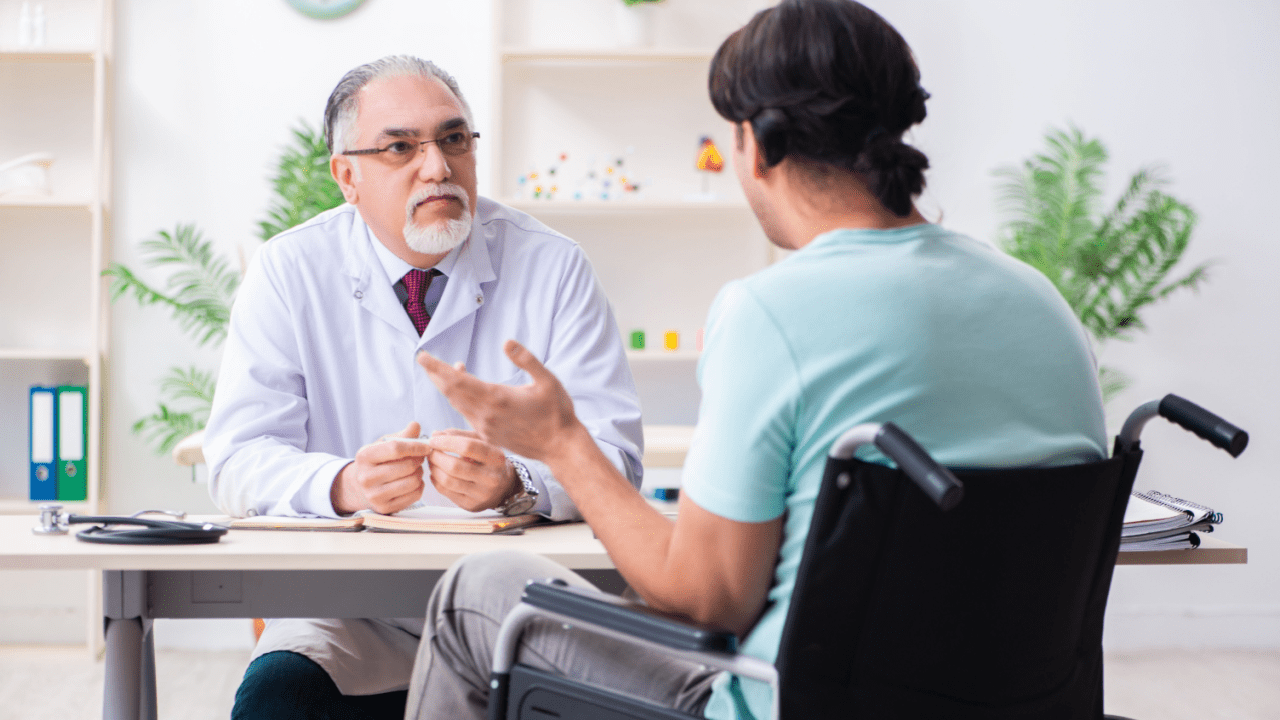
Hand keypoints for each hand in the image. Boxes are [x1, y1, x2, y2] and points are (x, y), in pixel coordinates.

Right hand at [331, 421, 429, 514]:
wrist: (360, 487)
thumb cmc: (377, 461)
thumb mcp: (383, 445)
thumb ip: (402, 435)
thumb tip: (415, 425)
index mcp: (364, 456)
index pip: (395, 448)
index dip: (416, 446)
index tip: (427, 446)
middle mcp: (366, 477)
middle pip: (406, 466)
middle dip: (419, 460)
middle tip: (420, 458)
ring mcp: (374, 495)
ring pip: (412, 482)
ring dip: (420, 474)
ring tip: (416, 469)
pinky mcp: (384, 508)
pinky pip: (414, 496)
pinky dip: (419, 487)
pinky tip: (414, 482)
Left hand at [416, 341, 583, 464]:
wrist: (560, 447)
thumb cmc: (557, 412)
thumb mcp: (547, 381)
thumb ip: (527, 360)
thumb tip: (507, 342)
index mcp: (497, 398)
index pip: (457, 380)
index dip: (437, 368)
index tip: (422, 356)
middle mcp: (486, 414)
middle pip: (451, 392)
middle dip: (435, 375)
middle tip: (423, 360)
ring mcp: (485, 427)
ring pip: (456, 404)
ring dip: (446, 387)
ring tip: (440, 371)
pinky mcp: (488, 436)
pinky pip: (465, 415)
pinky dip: (458, 400)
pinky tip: (461, 392)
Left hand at [425, 429, 518, 511]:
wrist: (504, 486)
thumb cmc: (489, 460)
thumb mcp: (481, 443)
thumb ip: (459, 436)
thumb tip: (436, 435)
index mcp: (496, 458)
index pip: (467, 447)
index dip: (446, 442)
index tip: (434, 439)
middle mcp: (491, 478)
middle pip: (455, 466)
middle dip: (436, 456)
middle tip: (429, 451)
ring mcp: (481, 494)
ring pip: (448, 481)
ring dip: (434, 468)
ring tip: (431, 461)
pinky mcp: (471, 505)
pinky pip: (446, 492)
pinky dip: (436, 480)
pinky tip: (436, 473)